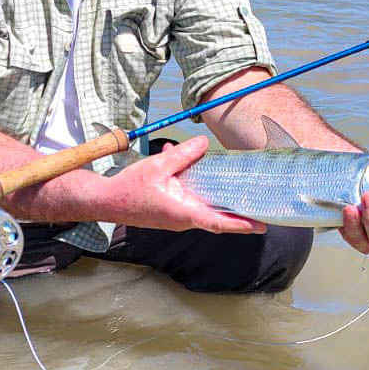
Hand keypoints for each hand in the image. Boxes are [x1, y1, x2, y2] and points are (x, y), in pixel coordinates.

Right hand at [105, 135, 266, 234]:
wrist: (107, 201)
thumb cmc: (130, 188)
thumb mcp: (158, 165)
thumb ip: (183, 155)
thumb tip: (204, 143)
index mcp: (183, 212)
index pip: (219, 222)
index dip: (241, 224)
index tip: (261, 225)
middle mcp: (183, 218)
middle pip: (215, 214)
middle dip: (235, 207)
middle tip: (256, 199)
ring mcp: (176, 216)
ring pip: (201, 203)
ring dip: (210, 188)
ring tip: (220, 170)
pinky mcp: (170, 211)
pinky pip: (188, 197)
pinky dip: (190, 181)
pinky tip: (180, 158)